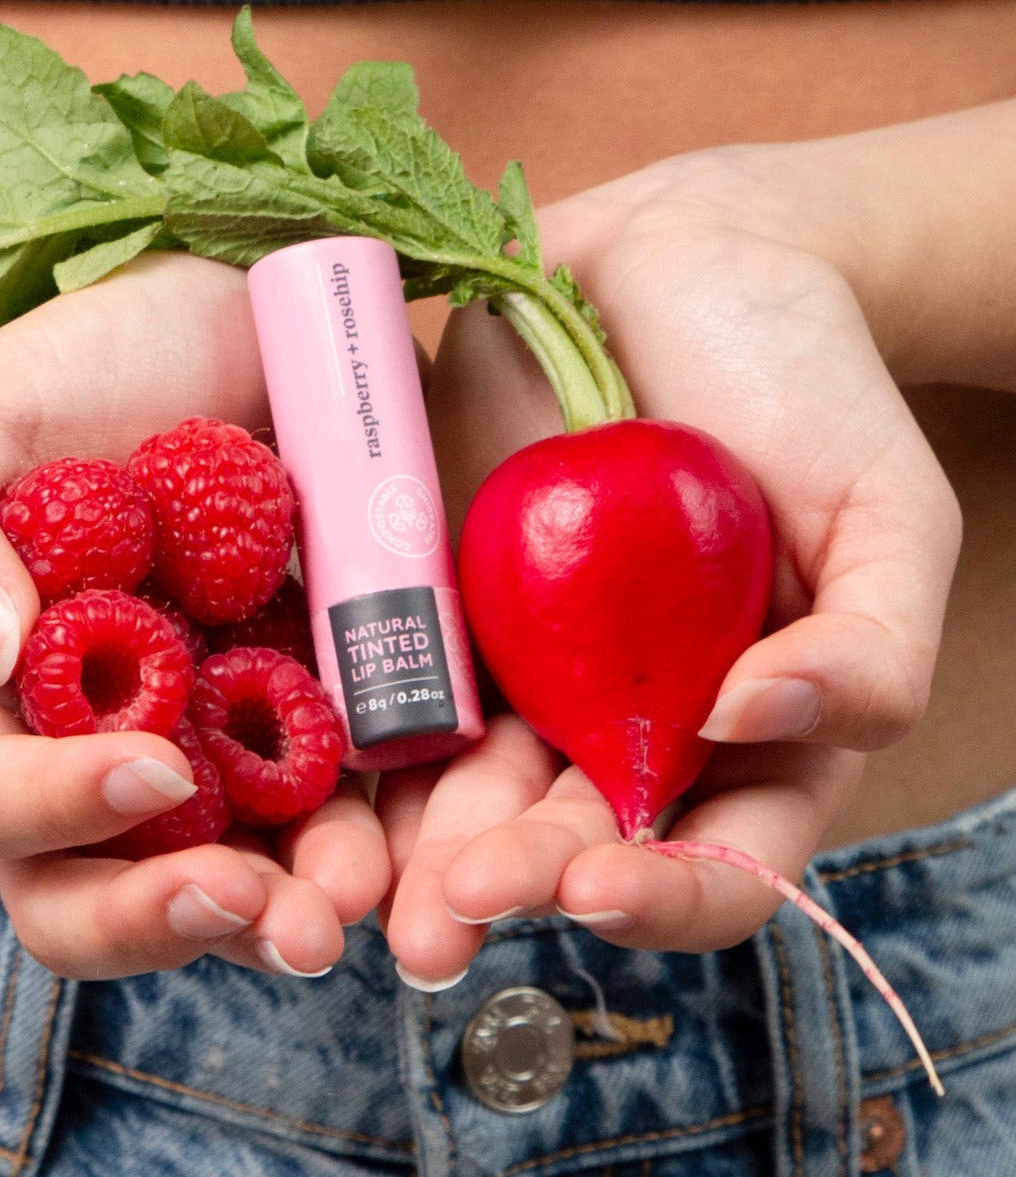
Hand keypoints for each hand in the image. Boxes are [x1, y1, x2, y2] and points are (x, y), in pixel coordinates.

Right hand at [0, 252, 390, 979]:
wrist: (267, 329)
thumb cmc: (111, 359)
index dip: (52, 810)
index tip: (150, 768)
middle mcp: (91, 741)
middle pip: (89, 887)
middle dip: (162, 915)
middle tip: (251, 909)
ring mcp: (208, 743)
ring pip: (216, 881)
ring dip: (273, 917)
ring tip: (336, 913)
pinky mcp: (308, 725)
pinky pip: (323, 821)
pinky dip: (351, 852)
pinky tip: (391, 856)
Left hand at [385, 147, 961, 983]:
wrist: (679, 263)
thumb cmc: (805, 386)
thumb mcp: (887, 516)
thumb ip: (865, 648)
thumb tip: (751, 723)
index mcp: (739, 733)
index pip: (714, 864)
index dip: (663, 898)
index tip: (598, 886)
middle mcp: (619, 720)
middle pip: (560, 840)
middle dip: (500, 885)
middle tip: (438, 925)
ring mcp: (517, 662)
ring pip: (454, 784)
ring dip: (401, 852)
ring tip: (347, 896)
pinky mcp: (433, 593)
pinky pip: (383, 677)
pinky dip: (345, 735)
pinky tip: (301, 779)